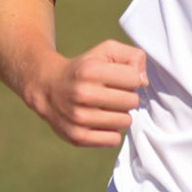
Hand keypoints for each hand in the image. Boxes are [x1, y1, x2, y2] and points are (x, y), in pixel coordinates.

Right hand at [29, 40, 147, 147]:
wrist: (48, 88)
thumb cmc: (85, 69)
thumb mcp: (106, 51)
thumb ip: (132, 56)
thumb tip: (143, 81)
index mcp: (91, 70)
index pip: (135, 79)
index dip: (131, 78)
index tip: (118, 78)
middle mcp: (83, 94)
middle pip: (132, 102)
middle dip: (126, 97)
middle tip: (111, 94)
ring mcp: (79, 117)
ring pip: (125, 122)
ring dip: (119, 115)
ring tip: (105, 107)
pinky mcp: (77, 137)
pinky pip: (113, 140)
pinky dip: (110, 132)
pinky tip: (100, 121)